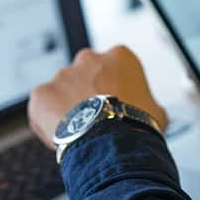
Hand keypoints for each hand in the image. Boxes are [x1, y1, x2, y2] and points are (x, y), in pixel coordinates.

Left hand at [27, 46, 167, 147]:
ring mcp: (63, 74)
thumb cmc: (136, 125)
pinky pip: (42, 106)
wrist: (111, 142)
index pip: (115, 68)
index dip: (115, 89)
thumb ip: (147, 103)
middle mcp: (89, 59)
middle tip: (95, 118)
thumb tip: (150, 111)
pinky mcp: (42, 93)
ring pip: (63, 91)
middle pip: (86, 75)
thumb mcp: (157, 111)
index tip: (115, 105)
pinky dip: (47, 120)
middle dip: (88, 93)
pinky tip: (61, 136)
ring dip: (69, 107)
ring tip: (79, 132)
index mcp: (120, 57)